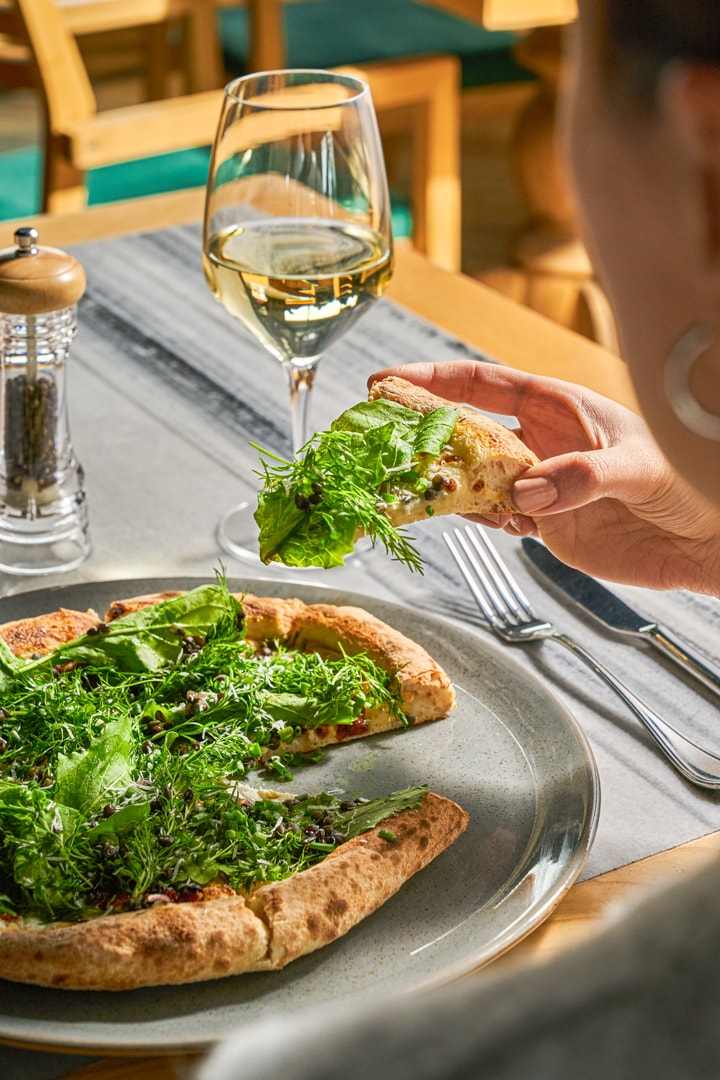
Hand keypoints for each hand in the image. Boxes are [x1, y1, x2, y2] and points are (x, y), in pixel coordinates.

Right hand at [370, 361, 719, 593]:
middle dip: (427, 430)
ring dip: (448, 481)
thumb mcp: (640, 469)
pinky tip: (473, 517)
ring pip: (476, 476)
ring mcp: (540, 482)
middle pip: (470, 429)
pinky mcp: (545, 522)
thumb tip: (525, 492)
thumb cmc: (688, 482)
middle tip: (385, 437)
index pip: (487, 384)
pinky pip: (495, 514)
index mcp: (562, 407)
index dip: (437, 379)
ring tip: (418, 485)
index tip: (392, 381)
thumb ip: (583, 476)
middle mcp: (543, 441)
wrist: (704, 540)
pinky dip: (476, 517)